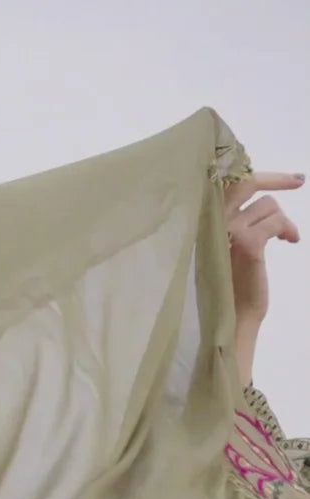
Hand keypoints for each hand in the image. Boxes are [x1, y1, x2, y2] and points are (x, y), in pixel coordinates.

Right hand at [225, 170, 302, 382]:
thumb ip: (232, 225)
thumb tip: (257, 200)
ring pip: (268, 205)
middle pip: (245, 183)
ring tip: (288, 238)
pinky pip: (276, 221)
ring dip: (283, 220)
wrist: (231, 321)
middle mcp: (211, 224)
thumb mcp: (226, 251)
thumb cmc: (228, 292)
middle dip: (275, 179)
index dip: (251, 174)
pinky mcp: (248, 243)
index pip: (225, 186)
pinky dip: (288, 229)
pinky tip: (291, 241)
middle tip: (298, 181)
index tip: (280, 177)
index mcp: (203, 225)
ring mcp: (228, 231)